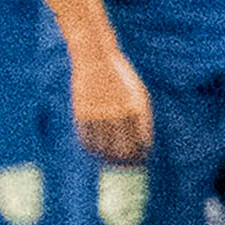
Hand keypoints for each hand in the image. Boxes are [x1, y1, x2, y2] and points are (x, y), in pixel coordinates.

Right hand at [72, 46, 153, 163]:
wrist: (96, 58)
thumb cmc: (120, 77)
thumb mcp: (138, 93)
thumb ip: (141, 117)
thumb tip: (141, 144)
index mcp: (136, 108)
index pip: (141, 141)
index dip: (141, 154)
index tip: (140, 161)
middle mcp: (118, 112)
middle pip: (123, 149)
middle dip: (126, 161)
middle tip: (125, 166)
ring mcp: (100, 112)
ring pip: (104, 147)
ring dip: (107, 158)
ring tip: (109, 161)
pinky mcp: (83, 112)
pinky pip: (87, 139)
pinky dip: (91, 148)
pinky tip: (94, 150)